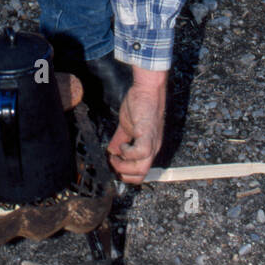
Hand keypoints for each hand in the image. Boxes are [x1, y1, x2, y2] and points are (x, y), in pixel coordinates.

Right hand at [107, 68, 166, 184]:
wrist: (148, 89)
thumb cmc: (141, 104)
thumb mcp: (128, 126)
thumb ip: (120, 139)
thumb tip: (111, 151)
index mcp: (148, 147)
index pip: (141, 172)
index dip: (126, 174)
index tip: (113, 166)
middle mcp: (153, 148)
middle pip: (141, 175)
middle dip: (123, 174)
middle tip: (112, 163)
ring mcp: (151, 143)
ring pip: (142, 169)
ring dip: (123, 166)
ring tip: (115, 155)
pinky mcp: (147, 134)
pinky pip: (140, 153)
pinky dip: (128, 153)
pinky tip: (122, 144)